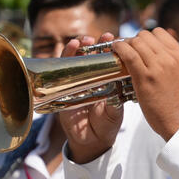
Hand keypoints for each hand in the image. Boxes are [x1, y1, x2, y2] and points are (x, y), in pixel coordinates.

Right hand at [59, 33, 124, 163]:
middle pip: (92, 56)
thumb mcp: (113, 114)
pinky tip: (70, 50)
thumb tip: (117, 95)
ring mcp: (76, 83)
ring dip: (79, 48)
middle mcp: (91, 79)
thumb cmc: (106, 125)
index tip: (117, 40)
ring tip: (84, 41)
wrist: (91, 141)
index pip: (108, 61)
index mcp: (106, 82)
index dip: (111, 50)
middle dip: (96, 45)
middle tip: (104, 36)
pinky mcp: (62, 89)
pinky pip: (60, 72)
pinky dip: (64, 59)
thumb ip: (114, 105)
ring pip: (75, 60)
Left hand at [112, 28, 178, 140]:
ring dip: (125, 44)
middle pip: (145, 35)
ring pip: (136, 42)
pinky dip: (119, 49)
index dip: (146, 38)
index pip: (159, 32)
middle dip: (134, 41)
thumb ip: (169, 61)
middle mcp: (170, 57)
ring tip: (120, 52)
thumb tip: (153, 52)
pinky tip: (115, 51)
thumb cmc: (178, 103)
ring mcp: (158, 66)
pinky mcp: (146, 77)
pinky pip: (128, 54)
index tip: (140, 46)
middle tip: (127, 50)